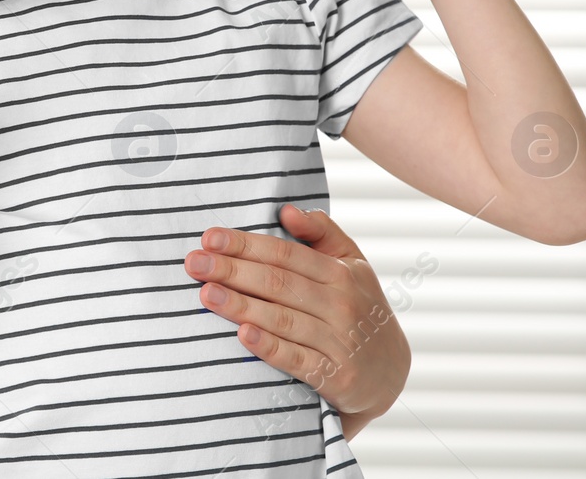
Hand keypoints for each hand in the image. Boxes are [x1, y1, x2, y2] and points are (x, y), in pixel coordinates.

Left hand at [184, 204, 409, 430]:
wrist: (391, 373)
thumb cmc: (361, 309)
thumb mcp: (353, 266)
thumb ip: (323, 234)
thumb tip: (286, 210)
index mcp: (341, 273)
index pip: (284, 253)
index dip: (245, 244)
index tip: (209, 238)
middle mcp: (341, 304)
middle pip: (277, 282)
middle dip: (232, 270)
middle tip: (194, 263)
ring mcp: (339, 341)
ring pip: (282, 318)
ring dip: (241, 305)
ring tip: (206, 294)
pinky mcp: (336, 376)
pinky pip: (297, 360)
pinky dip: (269, 347)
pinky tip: (242, 335)